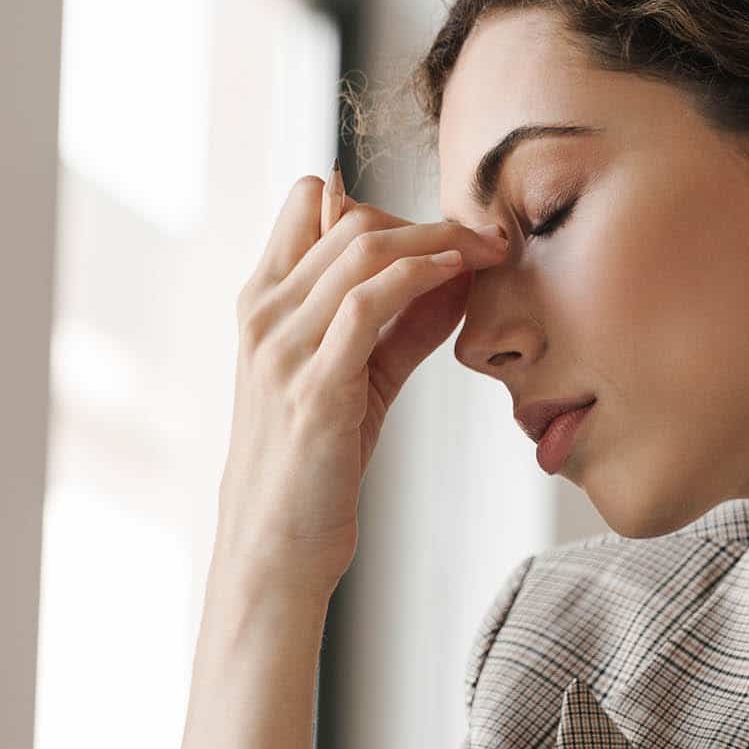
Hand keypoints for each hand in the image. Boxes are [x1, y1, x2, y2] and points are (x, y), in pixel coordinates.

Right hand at [214, 165, 511, 598]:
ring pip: (362, 251)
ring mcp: (282, 349)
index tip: (441, 228)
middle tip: (486, 237)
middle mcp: (264, 315)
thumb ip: (400, 325)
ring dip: (437, 241)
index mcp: (262, 303)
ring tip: (486, 251)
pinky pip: (367, 304)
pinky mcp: (314, 387)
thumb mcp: (357, 379)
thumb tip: (457, 278)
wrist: (275, 546)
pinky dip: (419, 277)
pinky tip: (458, 276)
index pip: (308, 203)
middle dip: (428, 220)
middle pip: (349, 220)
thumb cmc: (313, 465)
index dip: (380, 203)